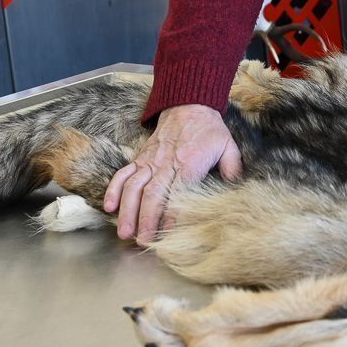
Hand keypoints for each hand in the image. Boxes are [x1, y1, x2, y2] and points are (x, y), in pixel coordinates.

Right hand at [103, 104, 241, 243]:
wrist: (189, 105)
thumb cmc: (210, 130)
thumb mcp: (228, 147)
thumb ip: (232, 169)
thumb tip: (236, 191)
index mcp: (190, 163)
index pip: (178, 192)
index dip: (171, 213)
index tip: (167, 233)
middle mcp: (166, 163)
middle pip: (153, 194)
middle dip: (146, 219)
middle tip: (143, 241)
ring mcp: (150, 160)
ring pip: (134, 187)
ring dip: (128, 210)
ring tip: (125, 232)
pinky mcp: (140, 157)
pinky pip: (123, 173)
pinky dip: (114, 190)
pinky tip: (109, 207)